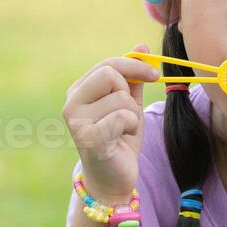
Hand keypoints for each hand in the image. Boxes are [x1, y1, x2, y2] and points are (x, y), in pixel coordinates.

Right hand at [62, 44, 157, 203]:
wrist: (113, 178)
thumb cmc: (120, 139)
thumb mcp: (128, 104)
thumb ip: (133, 77)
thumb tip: (142, 47)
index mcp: (78, 90)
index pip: (108, 64)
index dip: (135, 66)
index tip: (154, 76)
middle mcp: (71, 103)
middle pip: (111, 74)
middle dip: (128, 93)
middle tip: (127, 114)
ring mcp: (76, 121)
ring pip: (120, 98)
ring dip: (131, 115)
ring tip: (123, 130)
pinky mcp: (88, 138)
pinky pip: (122, 117)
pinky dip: (130, 127)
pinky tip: (121, 139)